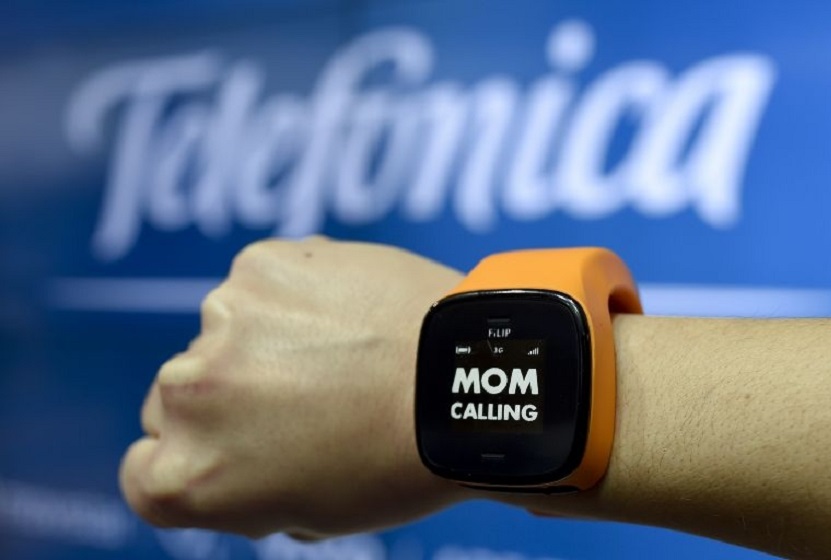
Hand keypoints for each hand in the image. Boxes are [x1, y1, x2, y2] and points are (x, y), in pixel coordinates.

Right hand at [120, 237, 468, 537]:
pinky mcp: (259, 265)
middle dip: (225, 400)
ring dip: (259, 342)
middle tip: (300, 400)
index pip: (144, 469)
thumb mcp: (307, 510)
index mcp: (186, 478)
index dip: (195, 459)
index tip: (236, 449)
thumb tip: (237, 447)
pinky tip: (345, 313)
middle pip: (176, 397)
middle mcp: (183, 396)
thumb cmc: (398, 463)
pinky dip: (291, 297)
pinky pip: (259, 285)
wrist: (462, 381)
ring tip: (338, 354)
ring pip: (219, 334)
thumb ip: (242, 483)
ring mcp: (218, 321)